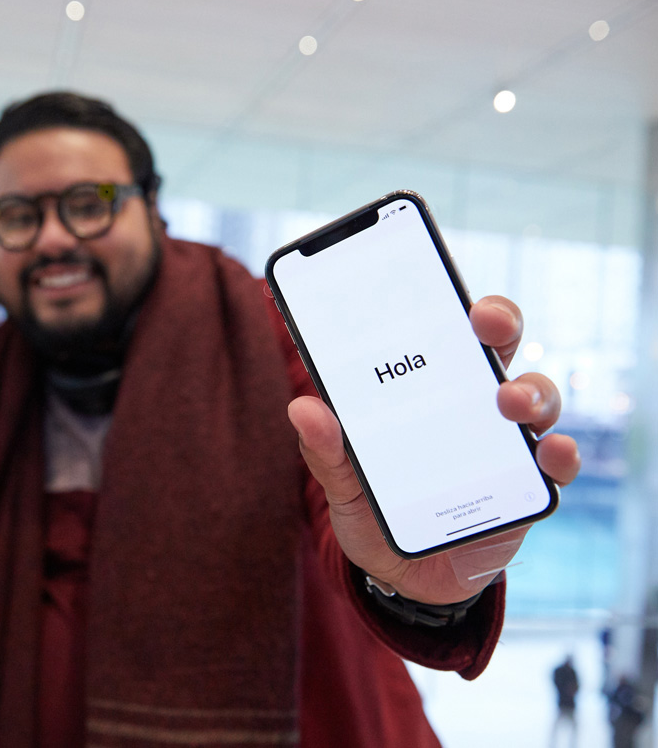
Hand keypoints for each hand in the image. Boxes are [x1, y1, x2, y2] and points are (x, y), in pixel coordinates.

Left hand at [288, 295, 581, 604]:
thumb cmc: (375, 511)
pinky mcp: (528, 488)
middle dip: (499, 323)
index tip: (440, 284)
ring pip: (536, 398)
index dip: (448, 300)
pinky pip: (556, 464)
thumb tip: (303, 408)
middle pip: (499, 348)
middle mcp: (474, 405)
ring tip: (509, 401)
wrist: (403, 578)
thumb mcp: (342, 481)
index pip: (445, 330)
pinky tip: (549, 453)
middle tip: (484, 322)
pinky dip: (559, 455)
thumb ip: (326, 448)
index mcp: (427, 389)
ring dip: (530, 392)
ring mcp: (506, 444)